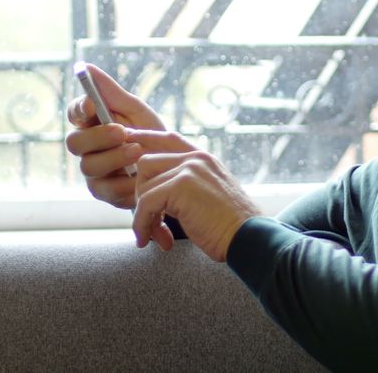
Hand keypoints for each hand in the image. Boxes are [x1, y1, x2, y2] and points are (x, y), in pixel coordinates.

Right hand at [65, 63, 165, 208]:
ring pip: (89, 166)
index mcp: (92, 124)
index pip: (74, 113)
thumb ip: (111, 92)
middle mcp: (88, 148)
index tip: (93, 105)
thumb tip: (86, 67)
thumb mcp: (136, 111)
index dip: (79, 109)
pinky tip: (140, 176)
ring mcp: (94, 172)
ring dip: (114, 158)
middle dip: (98, 136)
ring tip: (138, 152)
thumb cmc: (151, 134)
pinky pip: (106, 189)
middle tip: (122, 132)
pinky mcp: (105, 193)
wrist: (174, 168)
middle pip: (75, 143)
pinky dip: (125, 181)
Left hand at [128, 130, 260, 261]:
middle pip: (146, 163)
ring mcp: (188, 170)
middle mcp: (196, 159)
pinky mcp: (181, 186)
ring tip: (156, 235)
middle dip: (141, 195)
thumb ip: (189, 186)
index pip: (169, 138)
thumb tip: (159, 196)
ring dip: (142, 214)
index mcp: (204, 159)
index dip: (145, 137)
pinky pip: (145, 203)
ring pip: (143, 185)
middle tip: (150, 224)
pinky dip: (143, 224)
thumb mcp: (211, 196)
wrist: (248, 237)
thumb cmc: (231, 226)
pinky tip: (152, 240)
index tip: (128, 138)